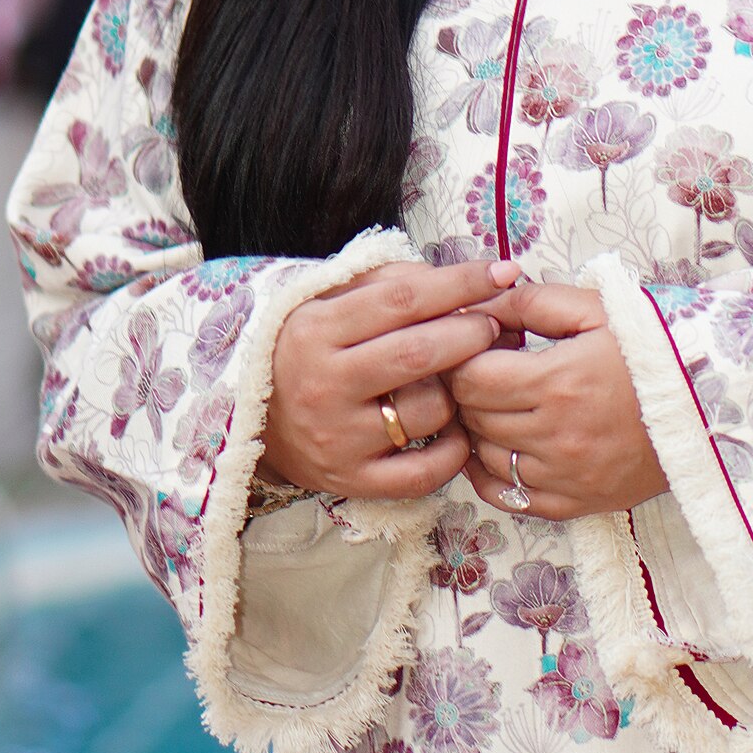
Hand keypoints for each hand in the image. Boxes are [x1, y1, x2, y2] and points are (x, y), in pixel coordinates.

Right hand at [260, 258, 521, 502]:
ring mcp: (338, 437)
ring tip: (463, 378)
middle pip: (419, 354)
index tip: (501, 273)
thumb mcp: (328, 302)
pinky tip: (456, 429)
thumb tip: (461, 278)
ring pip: (427, 411)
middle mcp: (324, 384)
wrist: (251, 421)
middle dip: (472, 334)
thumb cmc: (306, 351)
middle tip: (495, 325)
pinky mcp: (351, 480)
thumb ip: (389, 283)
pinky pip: (422, 473)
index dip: (459, 284)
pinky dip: (453, 451)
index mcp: (315, 330)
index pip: (402, 300)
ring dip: (461, 392)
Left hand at [448, 282, 664, 522]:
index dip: (464, 357)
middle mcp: (557, 435)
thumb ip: (534, 302)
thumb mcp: (598, 310)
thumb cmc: (655, 350)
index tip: (479, 346)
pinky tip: (499, 450)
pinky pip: (511, 498)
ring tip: (498, 405)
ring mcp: (566, 476)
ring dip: (480, 430)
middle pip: (475, 416)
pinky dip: (492, 476)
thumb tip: (480, 304)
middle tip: (488, 371)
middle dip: (469, 390)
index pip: (471, 377)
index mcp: (559, 381)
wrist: (713, 404)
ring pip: (485, 457)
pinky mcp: (578, 503)